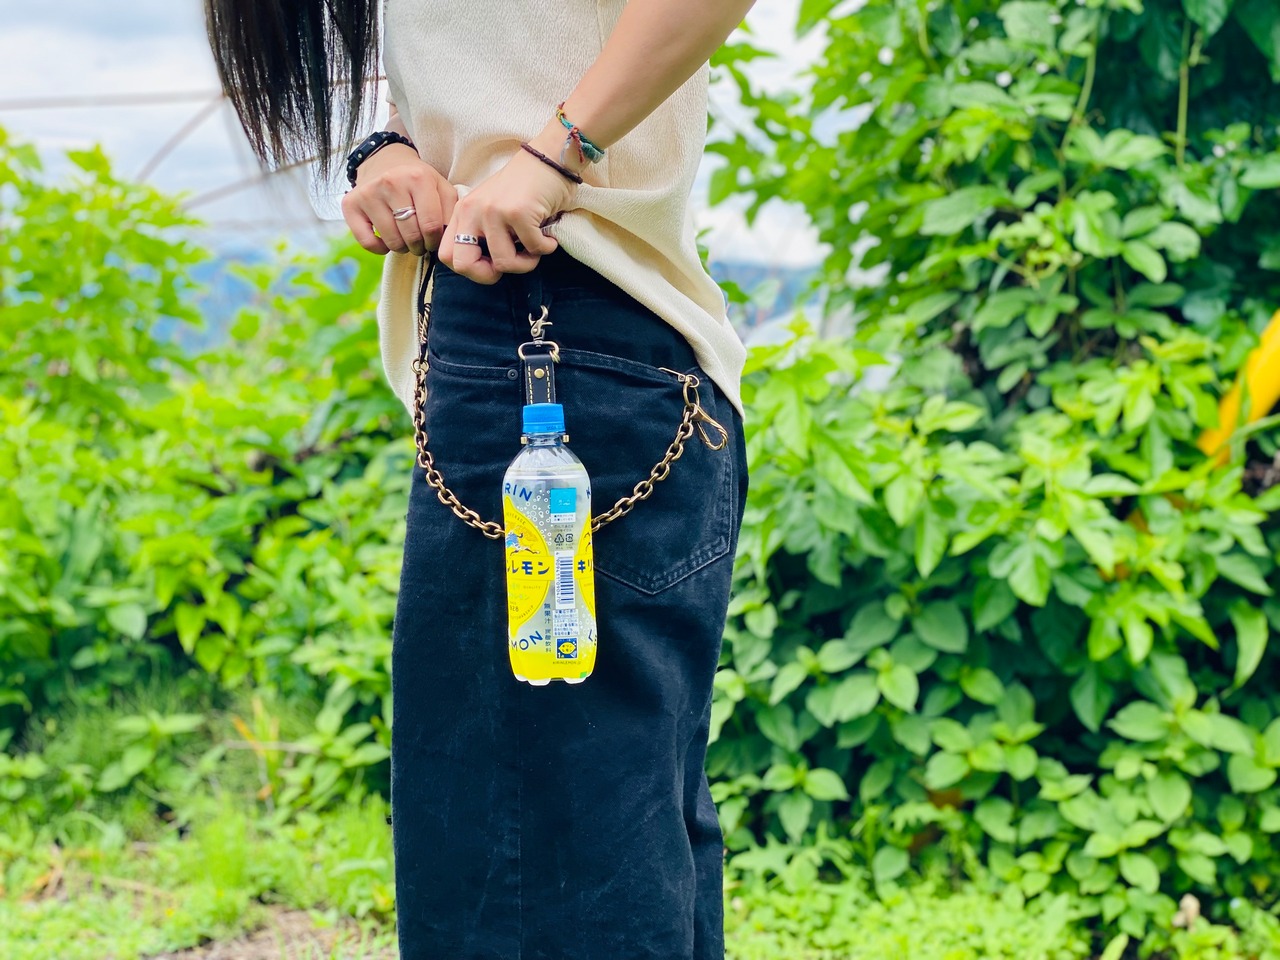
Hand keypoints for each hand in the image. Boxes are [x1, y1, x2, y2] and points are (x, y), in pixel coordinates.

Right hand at [341, 143, 457, 256]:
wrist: (385, 160)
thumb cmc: (418, 180)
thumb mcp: (441, 187)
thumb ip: (451, 212)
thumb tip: (450, 240)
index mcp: (418, 178)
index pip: (431, 226)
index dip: (435, 241)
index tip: (433, 240)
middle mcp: (391, 183)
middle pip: (412, 236)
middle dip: (420, 246)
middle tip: (420, 242)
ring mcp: (368, 193)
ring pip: (392, 241)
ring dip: (402, 247)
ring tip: (405, 238)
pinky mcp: (351, 204)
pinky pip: (367, 242)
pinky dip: (379, 248)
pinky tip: (386, 240)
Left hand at [438, 124, 583, 282]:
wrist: (548, 159)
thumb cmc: (523, 190)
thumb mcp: (491, 210)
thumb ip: (481, 234)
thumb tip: (486, 270)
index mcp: (462, 212)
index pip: (446, 256)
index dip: (470, 270)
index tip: (491, 264)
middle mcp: (472, 211)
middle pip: (463, 265)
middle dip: (489, 275)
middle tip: (510, 264)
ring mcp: (493, 211)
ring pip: (503, 263)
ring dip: (526, 263)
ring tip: (535, 248)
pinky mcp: (518, 213)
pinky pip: (533, 250)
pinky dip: (546, 248)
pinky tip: (549, 238)